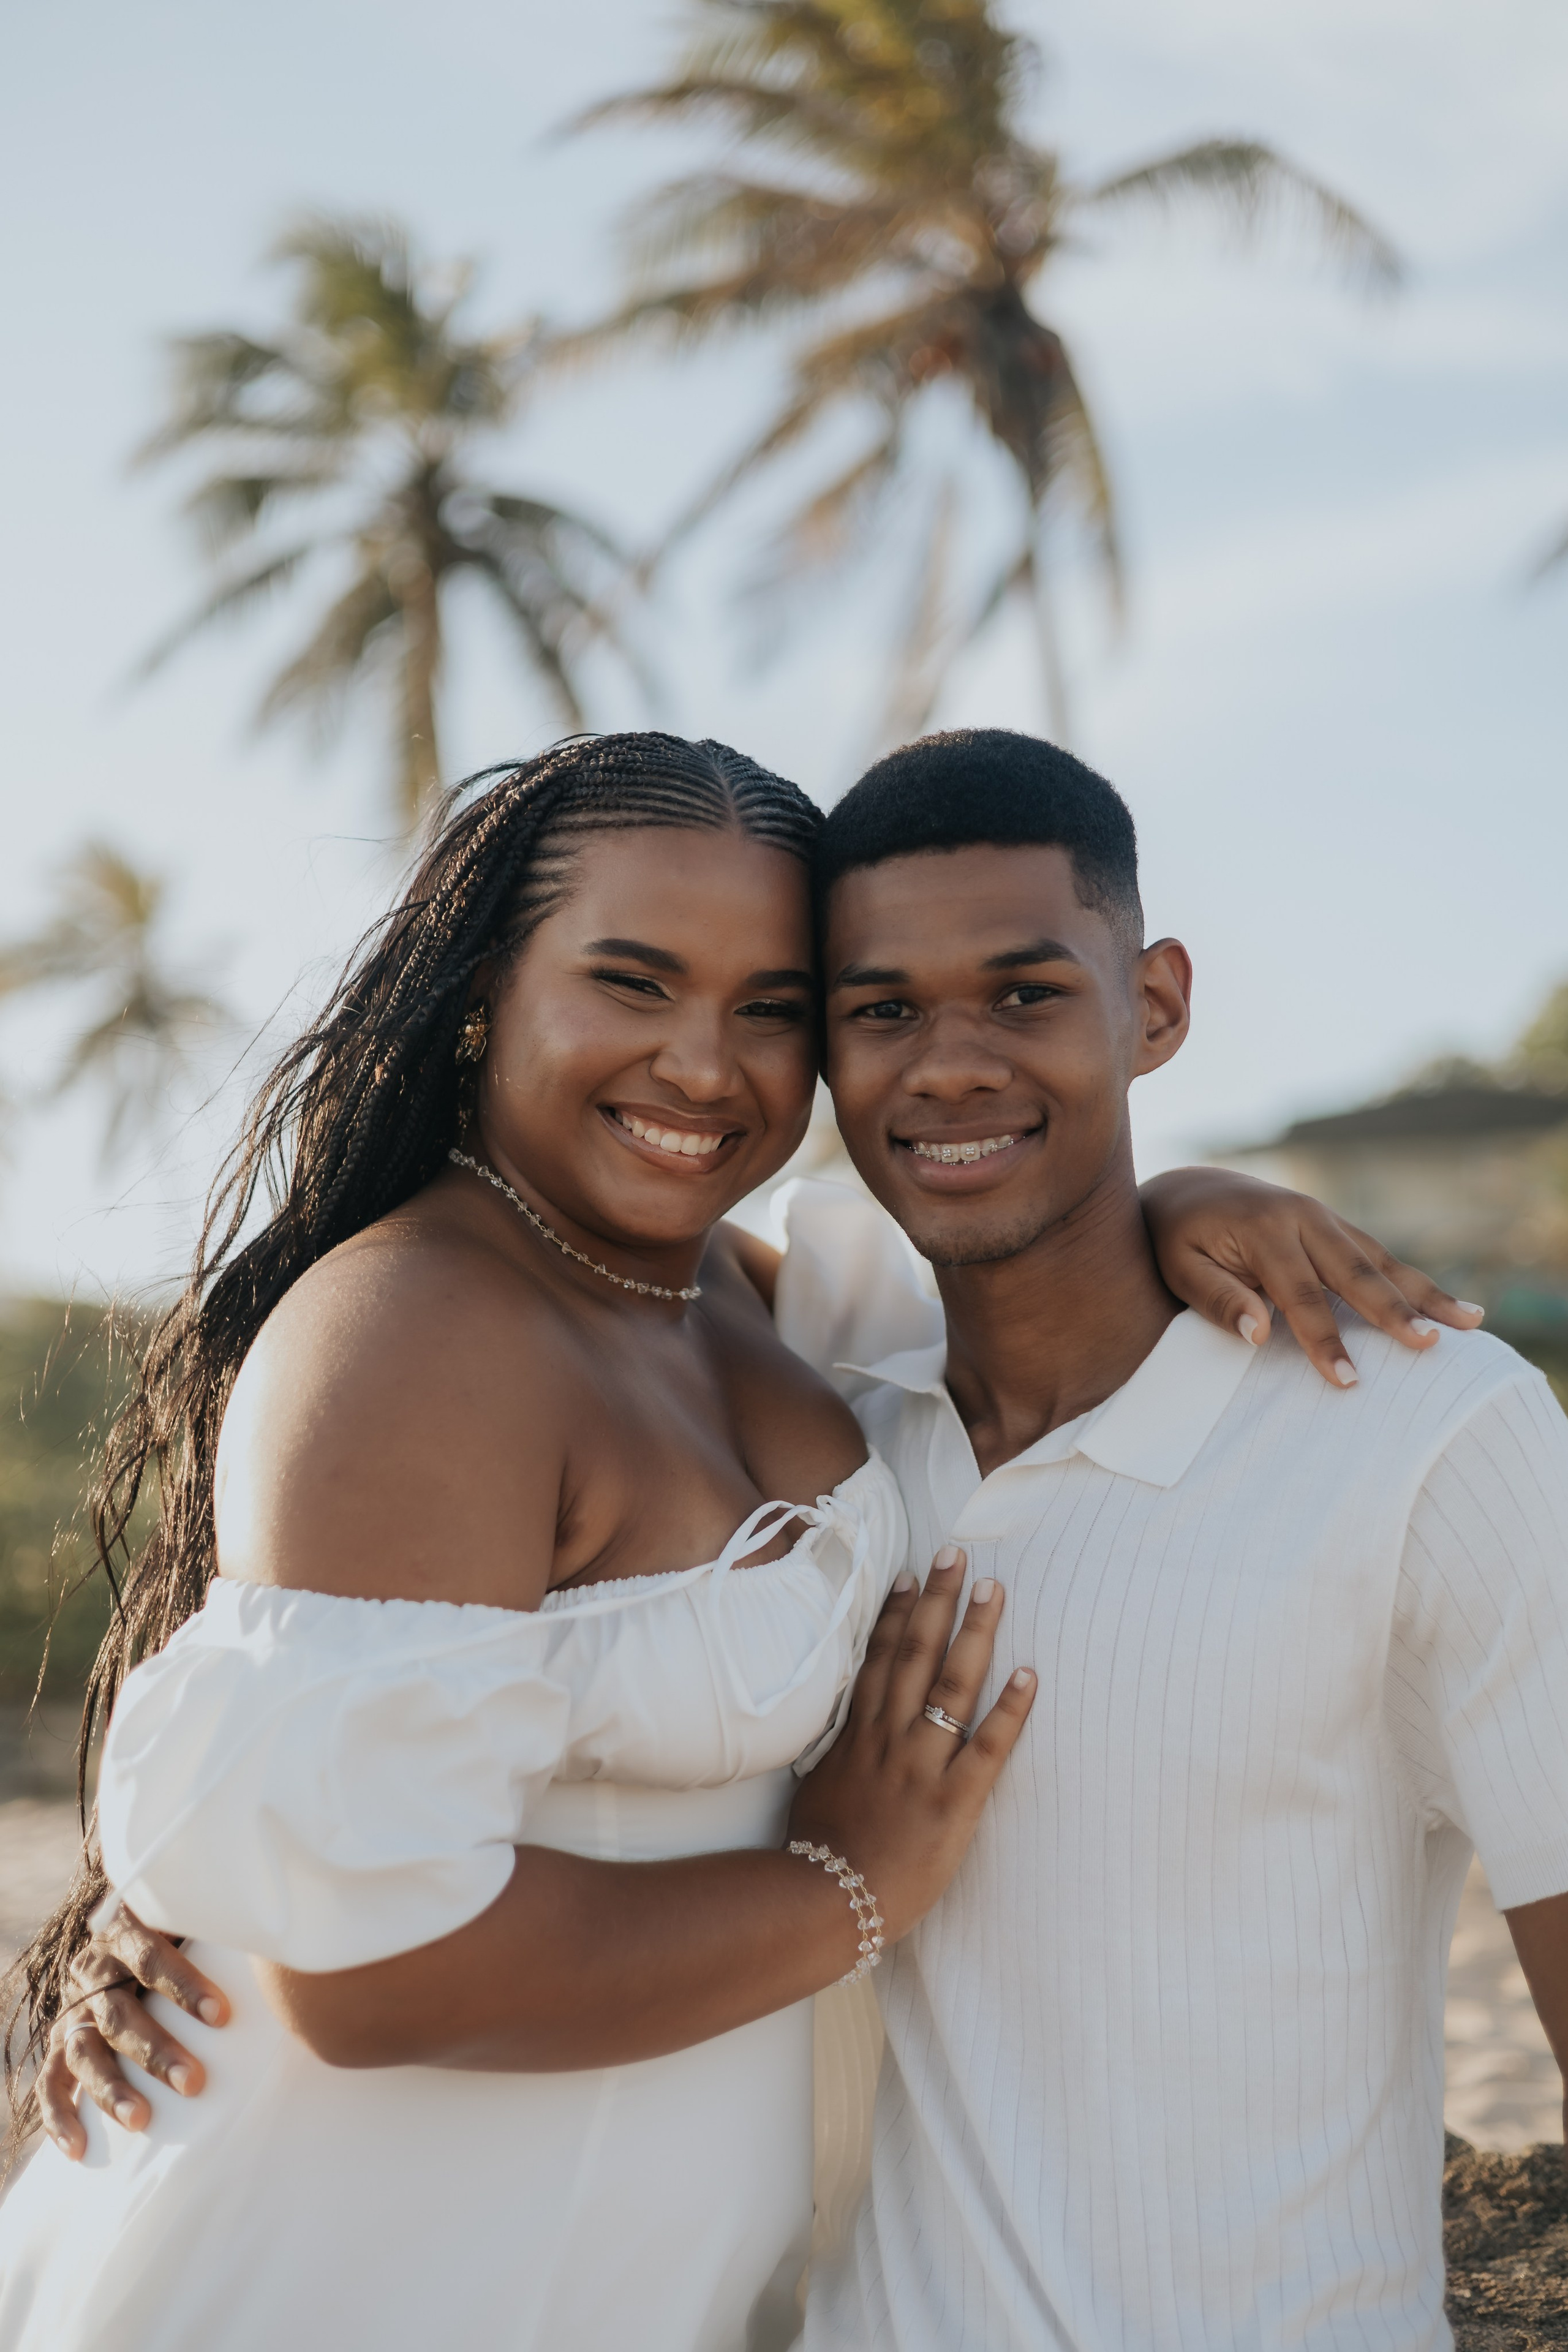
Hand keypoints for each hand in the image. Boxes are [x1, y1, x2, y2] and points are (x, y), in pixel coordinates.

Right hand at [36, 1901, 229, 2161]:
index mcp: (125, 1933)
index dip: (183, 1985)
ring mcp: (74, 2011)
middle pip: (119, 2012)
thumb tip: (282, 1951)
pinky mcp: (59, 2045)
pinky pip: (50, 2083)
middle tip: (194, 2082)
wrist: (121, 1940)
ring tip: (141, 2119)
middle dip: (155, 2050)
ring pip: (83, 2050)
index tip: (220, 2016)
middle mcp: (93, 1972)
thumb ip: (222, 1929)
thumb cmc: (180, 1933)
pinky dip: (59, 2116)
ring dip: (111, 2087)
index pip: (150, 1955)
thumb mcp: (193, 1919)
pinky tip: (78, 2148)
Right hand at [788, 1546, 1034, 1944]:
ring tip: (993, 1591)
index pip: (877, 1659)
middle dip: (938, 1602)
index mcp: (857, 1735)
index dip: (894, 1614)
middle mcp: (889, 1739)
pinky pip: (987, 1748)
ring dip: (974, 1634)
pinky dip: (1009, 1709)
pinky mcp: (954, 1802)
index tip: (910, 1575)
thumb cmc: (820, 1852)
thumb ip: (839, 1753)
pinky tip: (1028, 1674)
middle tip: (957, 1556)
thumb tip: (847, 1730)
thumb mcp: (818, 1787)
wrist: (828, 1901)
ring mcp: (921, 1767)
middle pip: (914, 1654)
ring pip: (950, 1686)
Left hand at [1140, 1166, 1482, 1388]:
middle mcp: (1303, 1217)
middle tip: (1431, 1345)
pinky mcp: (1333, 1225)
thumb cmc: (1176, 1239)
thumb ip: (1218, 1299)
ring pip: (1380, 1260)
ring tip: (1471, 1322)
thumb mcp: (1179, 1269)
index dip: (1324, 1341)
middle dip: (1396, 1311)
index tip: (1348, 1381)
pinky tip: (1444, 1305)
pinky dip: (1411, 1281)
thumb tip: (1260, 1333)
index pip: (1300, 1297)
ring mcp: (1323, 1217)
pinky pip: (1377, 1256)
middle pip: (1358, 1272)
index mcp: (1264, 1229)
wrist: (1184, 1190)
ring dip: (1425, 1292)